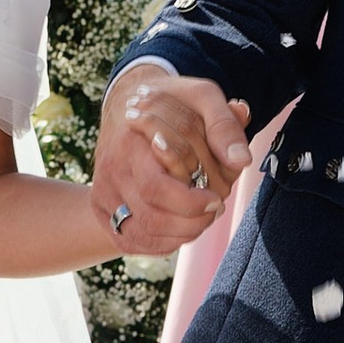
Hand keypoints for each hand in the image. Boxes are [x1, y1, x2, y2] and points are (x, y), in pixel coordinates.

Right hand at [90, 64, 250, 248]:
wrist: (126, 107)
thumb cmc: (171, 106)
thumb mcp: (200, 99)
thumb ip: (223, 125)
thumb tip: (240, 160)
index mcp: (130, 140)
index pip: (159, 186)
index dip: (194, 201)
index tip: (219, 196)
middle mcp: (111, 167)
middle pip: (151, 215)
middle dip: (192, 220)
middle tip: (214, 209)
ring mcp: (104, 191)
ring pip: (143, 232)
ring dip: (182, 233)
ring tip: (202, 218)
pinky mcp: (103, 210)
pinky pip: (133, 242)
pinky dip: (164, 243)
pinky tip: (182, 226)